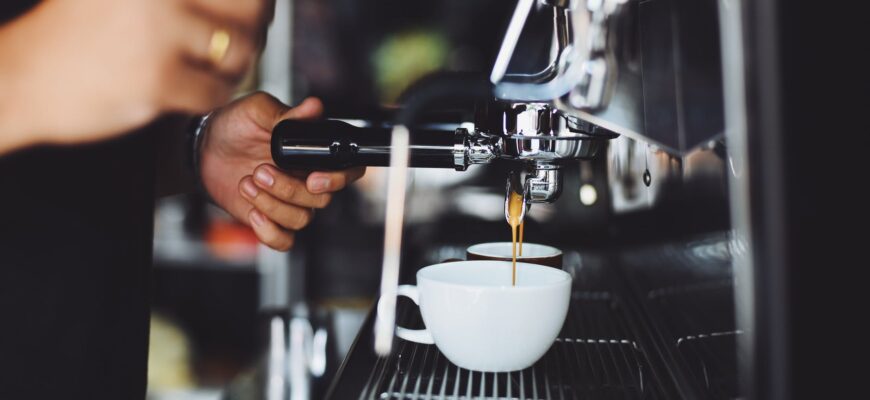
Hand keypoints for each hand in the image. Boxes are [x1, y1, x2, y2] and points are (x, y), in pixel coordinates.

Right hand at [0, 0, 271, 151]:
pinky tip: (189, 91)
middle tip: (238, 44)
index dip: (255, 2)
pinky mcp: (157, 80)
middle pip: (248, 10)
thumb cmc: (79, 35)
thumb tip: (254, 4)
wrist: (24, 78)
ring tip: (209, 69)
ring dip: (233, 66)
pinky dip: (209, 96)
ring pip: (236, 52)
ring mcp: (157, 35)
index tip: (257, 11)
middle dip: (251, 32)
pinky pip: (214, 92)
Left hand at [199, 92, 365, 250]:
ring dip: (272, 204)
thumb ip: (286, 113)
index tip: (313, 178)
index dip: (339, 179)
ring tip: (247, 183)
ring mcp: (290, 202)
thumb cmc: (234, 126)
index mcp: (313, 154)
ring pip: (302, 219)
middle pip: (322, 199)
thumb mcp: (257, 111)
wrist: (204, 149)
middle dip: (289, 189)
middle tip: (261, 170)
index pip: (348, 171)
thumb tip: (314, 107)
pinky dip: (269, 231)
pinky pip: (284, 240)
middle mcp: (307, 180)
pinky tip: (253, 212)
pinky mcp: (271, 219)